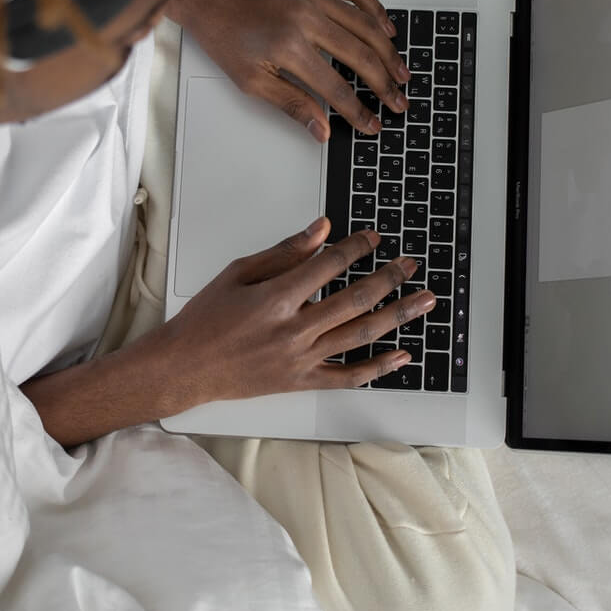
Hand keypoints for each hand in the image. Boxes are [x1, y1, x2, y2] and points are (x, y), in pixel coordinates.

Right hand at [145, 218, 434, 408]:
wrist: (186, 367)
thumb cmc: (206, 318)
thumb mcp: (239, 273)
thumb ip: (284, 252)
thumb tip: (321, 230)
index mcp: (276, 298)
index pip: (330, 265)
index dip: (357, 247)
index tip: (372, 238)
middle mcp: (294, 330)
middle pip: (356, 299)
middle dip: (389, 277)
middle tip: (410, 264)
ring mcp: (301, 359)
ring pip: (361, 335)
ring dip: (398, 315)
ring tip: (424, 300)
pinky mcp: (302, 381)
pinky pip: (349, 376)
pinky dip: (379, 366)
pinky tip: (402, 354)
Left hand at [167, 0, 410, 140]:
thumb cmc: (222, 33)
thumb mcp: (250, 81)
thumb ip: (292, 104)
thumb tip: (322, 129)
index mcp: (289, 47)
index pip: (337, 88)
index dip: (359, 111)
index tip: (374, 124)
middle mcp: (306, 17)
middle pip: (360, 57)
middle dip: (384, 85)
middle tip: (399, 101)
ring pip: (366, 25)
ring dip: (389, 52)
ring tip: (402, 72)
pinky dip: (376, 10)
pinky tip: (386, 29)